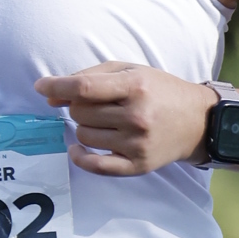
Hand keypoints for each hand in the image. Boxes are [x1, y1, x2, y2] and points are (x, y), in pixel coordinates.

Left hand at [37, 66, 214, 177]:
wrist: (197, 121)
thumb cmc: (159, 91)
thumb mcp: (131, 71)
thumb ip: (90, 77)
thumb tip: (50, 95)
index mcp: (135, 87)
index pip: (85, 87)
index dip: (57, 85)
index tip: (41, 87)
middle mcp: (136, 116)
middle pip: (80, 112)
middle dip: (79, 106)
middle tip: (96, 104)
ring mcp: (137, 144)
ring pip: (83, 135)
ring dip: (85, 127)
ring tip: (104, 121)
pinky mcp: (137, 166)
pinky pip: (95, 166)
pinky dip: (80, 156)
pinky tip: (77, 148)